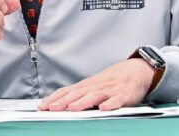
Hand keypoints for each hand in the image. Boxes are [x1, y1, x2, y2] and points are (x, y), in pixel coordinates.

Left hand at [38, 58, 154, 110]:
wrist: (136, 71)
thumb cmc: (111, 81)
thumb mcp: (94, 85)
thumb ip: (79, 94)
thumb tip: (59, 102)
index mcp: (87, 85)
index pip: (68, 91)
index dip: (55, 99)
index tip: (42, 107)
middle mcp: (96, 86)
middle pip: (78, 93)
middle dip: (64, 101)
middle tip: (52, 109)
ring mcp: (110, 90)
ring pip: (95, 96)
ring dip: (83, 102)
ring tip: (73, 108)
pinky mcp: (124, 95)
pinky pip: (117, 100)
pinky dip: (110, 103)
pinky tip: (104, 108)